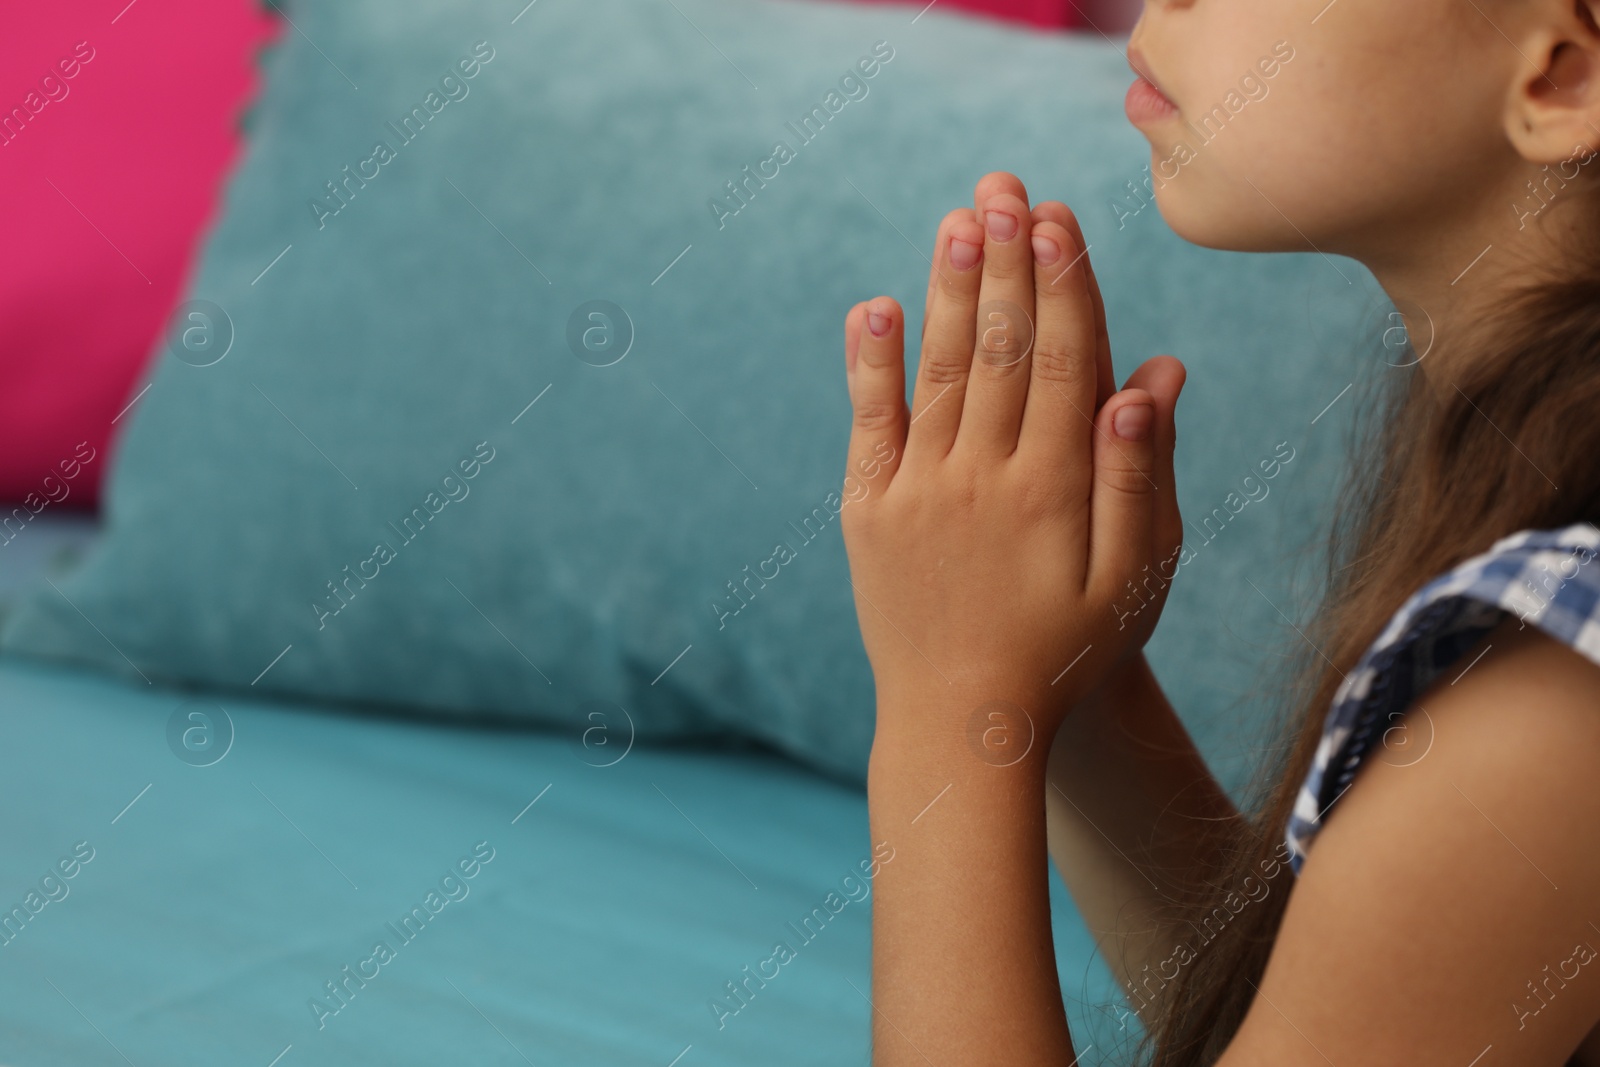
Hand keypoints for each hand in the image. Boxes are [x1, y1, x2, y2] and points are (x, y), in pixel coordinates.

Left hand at [840, 173, 1184, 744]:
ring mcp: (916, 492)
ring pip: (936, 372)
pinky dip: (870, 364)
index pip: (1060, 361)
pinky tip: (873, 306)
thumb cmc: (1067, 653)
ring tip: (957, 220)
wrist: (962, 725)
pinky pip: (868, 425)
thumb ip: (1143, 479)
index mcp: (1054, 488)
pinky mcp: (867, 513)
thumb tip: (1153, 380)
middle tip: (1004, 187)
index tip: (1059, 218)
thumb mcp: (1132, 579)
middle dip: (1003, 262)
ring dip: (945, 291)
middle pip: (995, 349)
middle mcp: (980, 478)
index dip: (1061, 285)